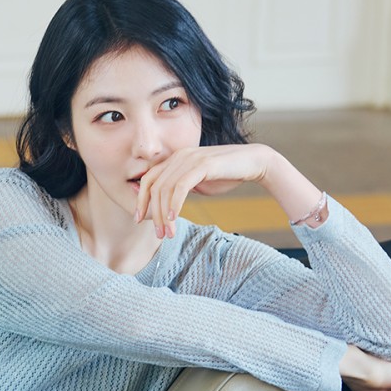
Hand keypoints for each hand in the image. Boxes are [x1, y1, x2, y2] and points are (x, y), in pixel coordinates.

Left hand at [134, 144, 272, 238]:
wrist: (251, 163)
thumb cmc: (225, 175)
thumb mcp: (197, 183)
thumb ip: (180, 189)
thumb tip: (166, 205)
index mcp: (175, 159)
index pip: (148, 179)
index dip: (141, 200)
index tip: (139, 219)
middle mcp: (179, 156)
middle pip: (154, 187)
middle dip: (153, 213)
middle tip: (159, 234)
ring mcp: (190, 158)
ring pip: (165, 189)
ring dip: (164, 215)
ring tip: (168, 233)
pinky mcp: (202, 164)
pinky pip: (181, 187)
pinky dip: (174, 204)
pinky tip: (173, 218)